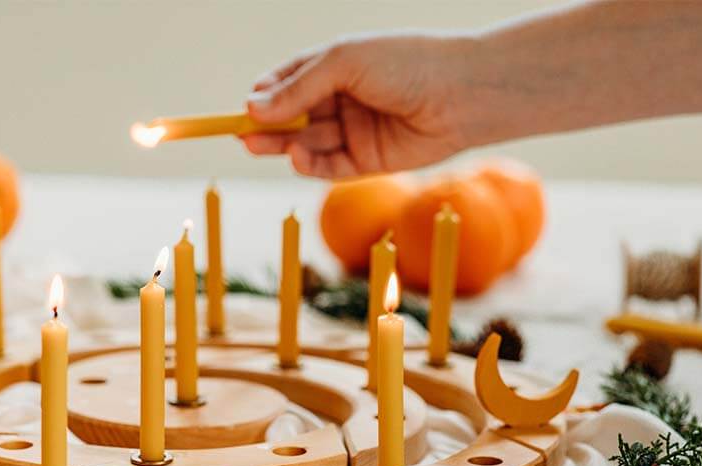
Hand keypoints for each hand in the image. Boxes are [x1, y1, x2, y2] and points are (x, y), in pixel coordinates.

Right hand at [243, 34, 480, 178]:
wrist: (460, 94)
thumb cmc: (405, 63)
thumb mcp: (343, 64)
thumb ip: (298, 87)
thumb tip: (253, 106)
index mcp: (337, 66)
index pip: (289, 81)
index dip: (265, 95)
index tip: (243, 107)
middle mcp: (344, 99)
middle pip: (294, 116)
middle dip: (267, 125)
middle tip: (240, 134)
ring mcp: (355, 130)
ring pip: (308, 141)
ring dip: (282, 144)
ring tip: (257, 143)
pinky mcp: (368, 160)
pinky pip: (330, 166)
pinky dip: (310, 163)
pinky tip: (297, 156)